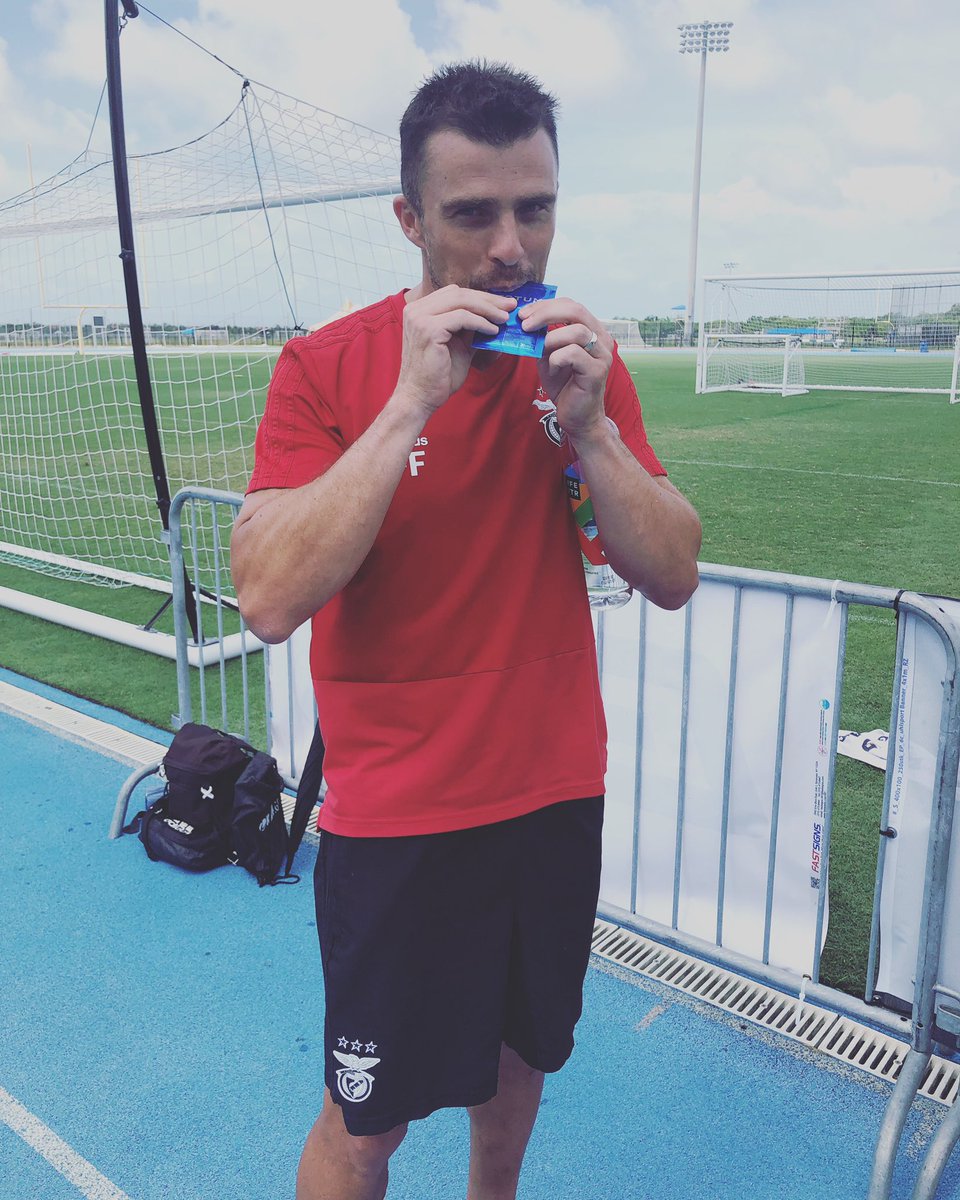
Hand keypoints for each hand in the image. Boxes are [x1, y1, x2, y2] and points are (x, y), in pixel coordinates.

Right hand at [396, 285, 515, 416]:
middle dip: (488, 299)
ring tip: (505, 319)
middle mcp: (415, 310)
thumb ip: (470, 328)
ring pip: (461, 301)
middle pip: (459, 293)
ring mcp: (420, 318)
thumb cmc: (438, 376)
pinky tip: (493, 331)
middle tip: (510, 305)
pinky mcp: (429, 330)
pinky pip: (462, 318)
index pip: (454, 293)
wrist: (421, 398)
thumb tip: (494, 316)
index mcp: (420, 310)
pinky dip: (481, 322)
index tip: (501, 303)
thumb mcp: (458, 345)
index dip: (480, 296)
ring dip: (488, 309)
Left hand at [518, 297, 611, 439]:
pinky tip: (552, 369)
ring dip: (550, 339)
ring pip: (576, 331)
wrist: (577, 417)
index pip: (571, 305)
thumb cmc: (564, 386)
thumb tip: (524, 321)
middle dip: (546, 313)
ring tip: (539, 351)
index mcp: (592, 330)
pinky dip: (556, 359)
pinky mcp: (598, 371)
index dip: (546, 305)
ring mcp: (602, 355)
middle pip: (576, 310)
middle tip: (524, 324)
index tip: (524, 314)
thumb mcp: (549, 356)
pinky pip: (573, 354)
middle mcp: (602, 338)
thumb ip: (542, 338)